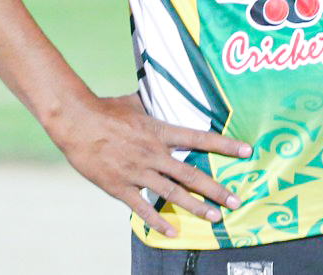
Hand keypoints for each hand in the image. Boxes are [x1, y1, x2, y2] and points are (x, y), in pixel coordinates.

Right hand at [47, 93, 251, 237]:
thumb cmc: (106, 110)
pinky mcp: (120, 187)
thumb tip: (163, 89)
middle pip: (191, 173)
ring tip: (215, 217)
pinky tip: (173, 232)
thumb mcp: (135, 102)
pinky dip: (158, 221)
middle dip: (216, 188)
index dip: (225, 145)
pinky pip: (143, 207)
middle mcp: (154, 153)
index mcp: (160, 131)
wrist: (77, 123)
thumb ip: (153, 103)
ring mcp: (138, 172)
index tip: (246, 151)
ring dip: (195, 206)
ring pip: (173, 192)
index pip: (200, 138)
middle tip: (236, 200)